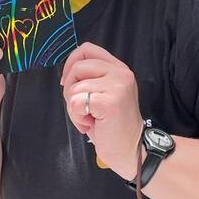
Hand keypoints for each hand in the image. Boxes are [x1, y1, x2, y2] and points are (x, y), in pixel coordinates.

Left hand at [60, 42, 143, 179]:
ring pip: (74, 88)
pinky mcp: (110, 102)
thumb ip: (91, 79)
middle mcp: (121, 73)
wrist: (131, 149)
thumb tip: (67, 74)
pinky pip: (76, 103)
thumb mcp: (103, 94)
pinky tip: (91, 124)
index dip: (70, 63)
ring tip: (90, 119)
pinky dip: (77, 118)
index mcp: (118, 68)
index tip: (67, 82)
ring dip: (74, 109)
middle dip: (70, 91)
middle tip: (82, 108)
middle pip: (77, 67)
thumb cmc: (112, 125)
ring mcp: (117, 86)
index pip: (87, 49)